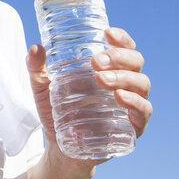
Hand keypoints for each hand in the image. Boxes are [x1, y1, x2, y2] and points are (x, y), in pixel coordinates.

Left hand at [26, 27, 151, 172]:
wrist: (58, 146)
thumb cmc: (56, 109)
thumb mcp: (41, 86)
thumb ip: (36, 67)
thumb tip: (35, 48)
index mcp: (108, 68)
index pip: (123, 47)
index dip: (121, 38)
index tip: (107, 33)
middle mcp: (124, 83)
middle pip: (135, 62)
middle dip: (118, 57)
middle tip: (96, 61)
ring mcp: (130, 104)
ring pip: (141, 84)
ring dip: (123, 78)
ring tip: (101, 79)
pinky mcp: (132, 127)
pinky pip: (144, 112)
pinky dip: (135, 103)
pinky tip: (119, 98)